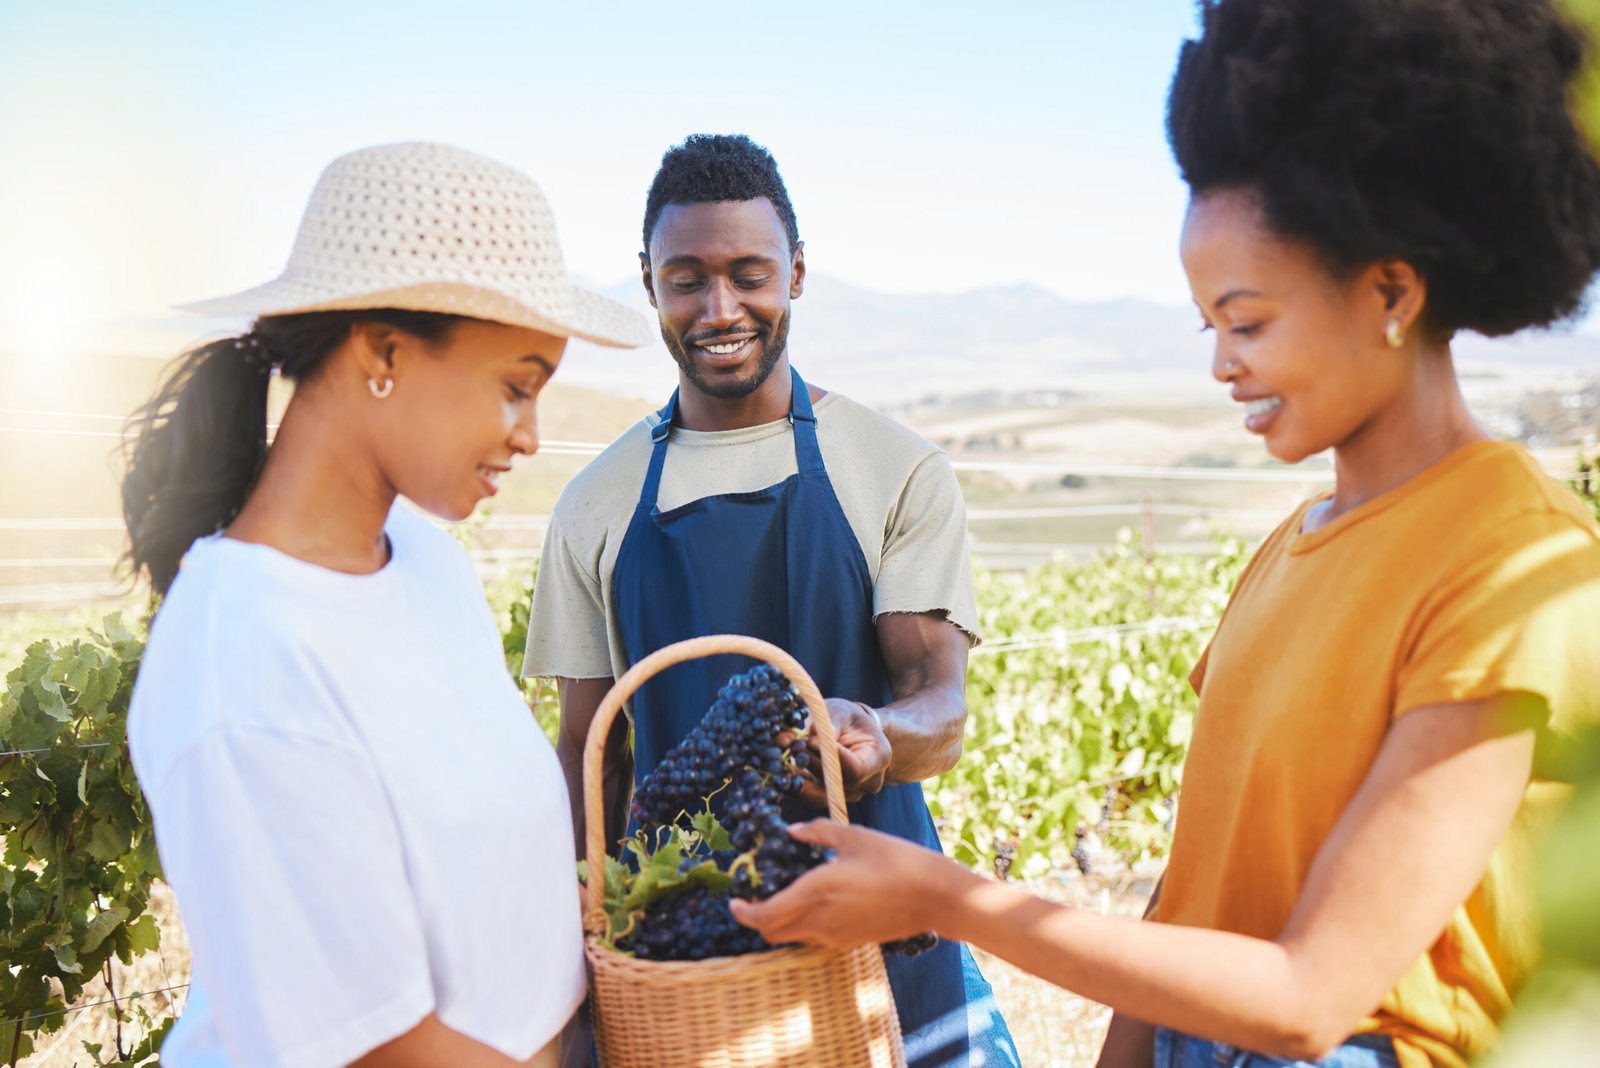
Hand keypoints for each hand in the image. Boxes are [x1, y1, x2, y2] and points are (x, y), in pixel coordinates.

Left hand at [728, 819, 958, 946]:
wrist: (935, 897)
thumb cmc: (895, 860)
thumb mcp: (854, 836)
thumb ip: (817, 832)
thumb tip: (792, 831)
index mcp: (815, 892)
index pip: (763, 916)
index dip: (742, 912)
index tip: (734, 900)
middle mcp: (819, 921)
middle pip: (772, 932)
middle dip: (758, 917)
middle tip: (757, 894)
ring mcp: (835, 936)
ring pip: (792, 936)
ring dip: (781, 921)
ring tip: (786, 892)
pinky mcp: (850, 942)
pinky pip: (814, 937)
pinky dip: (803, 924)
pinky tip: (817, 901)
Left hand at [782, 699, 890, 805]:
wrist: (851, 730)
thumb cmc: (848, 717)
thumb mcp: (840, 711)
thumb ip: (823, 724)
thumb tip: (791, 738)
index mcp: (877, 758)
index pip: (855, 770)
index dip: (831, 759)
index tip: (810, 740)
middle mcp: (867, 783)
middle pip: (836, 785)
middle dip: (809, 765)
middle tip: (790, 745)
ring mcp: (848, 794)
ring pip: (820, 795)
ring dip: (797, 778)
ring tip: (780, 759)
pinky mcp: (829, 797)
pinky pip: (810, 796)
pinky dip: (795, 783)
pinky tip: (781, 769)